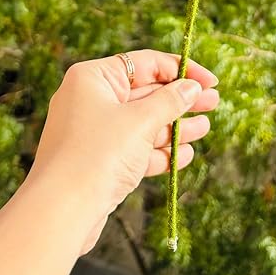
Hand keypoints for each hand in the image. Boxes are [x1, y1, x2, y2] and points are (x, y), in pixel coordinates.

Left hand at [27, 50, 219, 253]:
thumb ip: (169, 101)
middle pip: (145, 93)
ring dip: (174, 127)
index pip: (144, 63)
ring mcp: (94, 132)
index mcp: (93, 78)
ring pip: (142, 123)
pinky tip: (184, 155)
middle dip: (180, 100)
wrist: (61, 211)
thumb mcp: (140, 121)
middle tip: (213, 103)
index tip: (210, 81)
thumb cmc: (97, 154)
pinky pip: (135, 149)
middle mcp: (91, 100)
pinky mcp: (100, 161)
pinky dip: (159, 151)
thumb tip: (191, 88)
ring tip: (205, 128)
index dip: (180, 70)